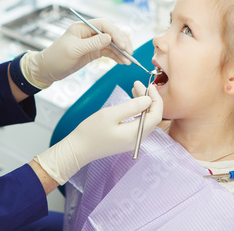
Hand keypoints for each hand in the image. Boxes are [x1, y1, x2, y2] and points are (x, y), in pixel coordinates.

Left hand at [20, 19, 132, 88]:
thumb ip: (92, 43)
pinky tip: (123, 62)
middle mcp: (90, 33)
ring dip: (122, 51)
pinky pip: (109, 52)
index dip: (116, 33)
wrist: (47, 69)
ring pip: (112, 44)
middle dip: (122, 42)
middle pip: (111, 33)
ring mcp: (93, 43)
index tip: (123, 44)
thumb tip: (109, 38)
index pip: (104, 25)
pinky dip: (117, 56)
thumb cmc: (56, 57)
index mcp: (83, 27)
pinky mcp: (94, 52)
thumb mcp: (74, 50)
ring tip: (129, 60)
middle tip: (130, 52)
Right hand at [33, 81, 162, 184]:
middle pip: (153, 118)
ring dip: (144, 104)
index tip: (149, 85)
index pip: (156, 115)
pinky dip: (138, 111)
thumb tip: (148, 99)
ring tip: (135, 89)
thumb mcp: (110, 114)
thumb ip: (131, 106)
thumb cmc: (91, 131)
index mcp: (135, 134)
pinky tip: (132, 102)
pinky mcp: (126, 140)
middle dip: (149, 99)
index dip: (155, 99)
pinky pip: (139, 124)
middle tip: (138, 84)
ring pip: (146, 120)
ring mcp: (132, 141)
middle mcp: (137, 139)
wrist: (78, 149)